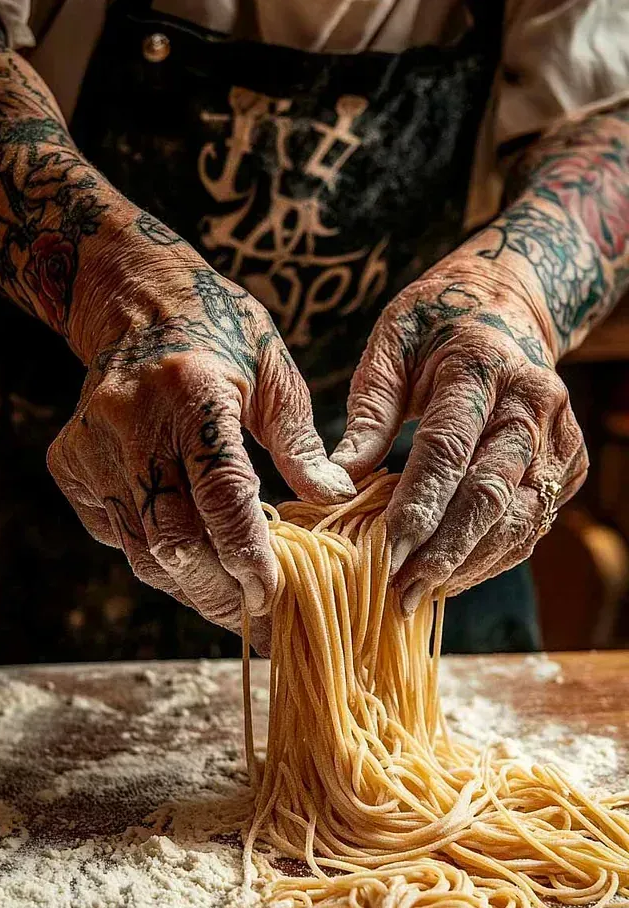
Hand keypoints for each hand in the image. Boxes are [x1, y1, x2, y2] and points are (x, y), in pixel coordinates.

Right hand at [48, 233, 354, 649]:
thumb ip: (300, 442)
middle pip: (174, 537)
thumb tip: (336, 499)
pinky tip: (187, 556)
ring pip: (139, 547)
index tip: (272, 594)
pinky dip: (153, 555)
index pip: (221, 495)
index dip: (247, 554)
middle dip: (218, 590)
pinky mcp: (70, 463)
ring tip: (227, 600)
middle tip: (255, 616)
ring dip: (187, 584)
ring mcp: (93, 445)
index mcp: (192, 392)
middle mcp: (132, 422)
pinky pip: (114, 532)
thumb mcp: (274, 373)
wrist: (136, 302)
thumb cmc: (221, 333)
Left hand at [331, 268, 587, 610]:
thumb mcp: (390, 346)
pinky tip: (451, 577)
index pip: (449, 449)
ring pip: (519, 519)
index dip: (418, 507)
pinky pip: (532, 524)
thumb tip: (337, 482)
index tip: (385, 554)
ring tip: (418, 596)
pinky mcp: (570, 464)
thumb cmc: (435, 326)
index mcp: (482, 367)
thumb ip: (368, 412)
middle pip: (491, 494)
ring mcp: (559, 438)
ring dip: (469, 565)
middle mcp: (532, 405)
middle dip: (445, 551)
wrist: (508, 310)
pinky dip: (492, 557)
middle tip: (400, 594)